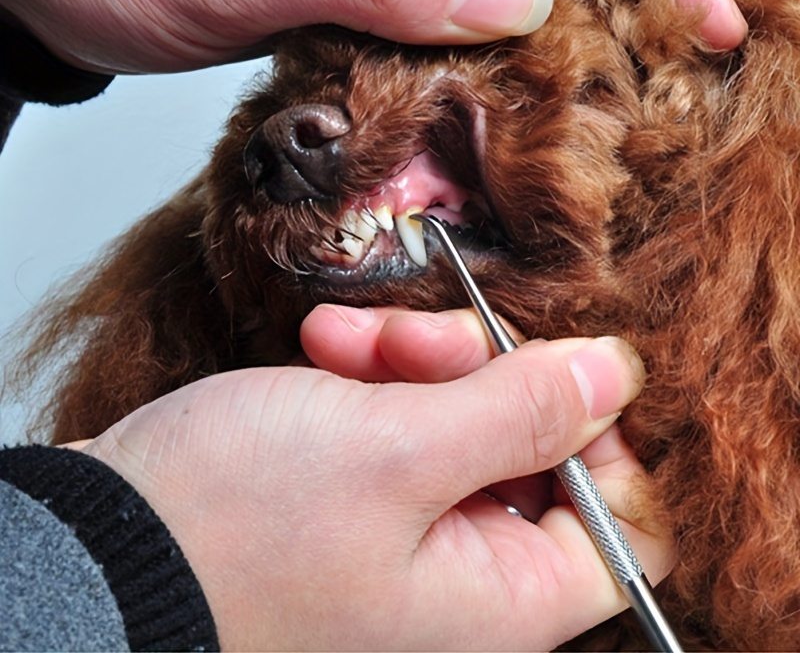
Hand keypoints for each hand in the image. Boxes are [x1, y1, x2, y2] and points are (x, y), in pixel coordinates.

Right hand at [78, 304, 671, 650]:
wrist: (103, 548)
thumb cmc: (235, 526)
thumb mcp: (399, 452)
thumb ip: (524, 411)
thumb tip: (615, 372)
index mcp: (502, 597)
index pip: (623, 519)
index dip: (598, 434)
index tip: (541, 370)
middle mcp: (464, 571)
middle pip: (538, 446)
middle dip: (481, 371)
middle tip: (417, 343)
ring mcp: (408, 524)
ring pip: (464, 412)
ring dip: (416, 358)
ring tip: (350, 342)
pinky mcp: (358, 483)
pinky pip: (402, 413)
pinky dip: (374, 370)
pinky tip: (326, 349)